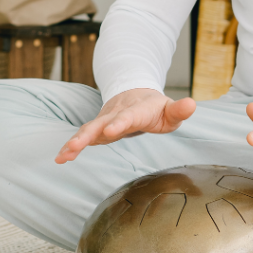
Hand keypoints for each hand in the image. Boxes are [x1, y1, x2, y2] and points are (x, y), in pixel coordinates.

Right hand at [55, 88, 195, 163]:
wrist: (135, 94)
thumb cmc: (155, 107)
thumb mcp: (169, 110)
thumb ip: (179, 110)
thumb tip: (192, 104)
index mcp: (136, 110)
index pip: (128, 117)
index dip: (119, 123)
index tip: (111, 131)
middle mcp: (116, 114)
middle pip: (100, 123)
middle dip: (88, 134)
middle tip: (76, 145)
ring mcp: (105, 120)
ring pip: (88, 129)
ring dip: (75, 141)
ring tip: (63, 155)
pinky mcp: (97, 128)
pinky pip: (83, 136)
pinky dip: (71, 146)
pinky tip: (61, 158)